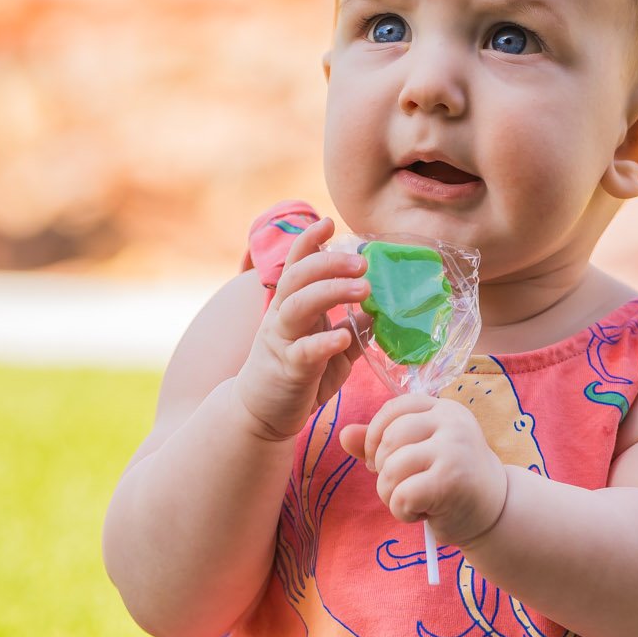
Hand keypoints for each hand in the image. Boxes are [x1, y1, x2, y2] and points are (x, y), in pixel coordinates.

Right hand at [233, 215, 373, 441]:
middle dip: (330, 264)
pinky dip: (324, 341)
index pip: (297, 265)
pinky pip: (304, 351)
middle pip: (298, 278)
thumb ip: (351, 330)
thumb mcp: (329, 350)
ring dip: (331, 292)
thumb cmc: (297, 376)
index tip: (328, 222)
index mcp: (292, 307)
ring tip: (363, 289)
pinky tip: (343, 337)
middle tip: (363, 262)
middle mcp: (282, 317)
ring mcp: (283, 342)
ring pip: (299, 306)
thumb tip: (376, 312)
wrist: (261, 414)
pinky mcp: (288, 370)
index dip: (309, 242)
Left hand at [339, 393, 509, 550]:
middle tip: (400, 488)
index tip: (380, 461)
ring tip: (410, 502)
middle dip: (382, 470)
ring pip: (392, 467)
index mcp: (443, 409)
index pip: (393, 408)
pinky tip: (420, 514)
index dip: (375, 436)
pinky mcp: (451, 480)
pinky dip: (402, 511)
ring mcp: (453, 448)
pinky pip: (402, 494)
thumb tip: (343, 434)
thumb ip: (381, 443)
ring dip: (390, 494)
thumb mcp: (418, 455)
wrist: (495, 513)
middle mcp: (451, 422)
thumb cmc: (451, 481)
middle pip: (389, 439)